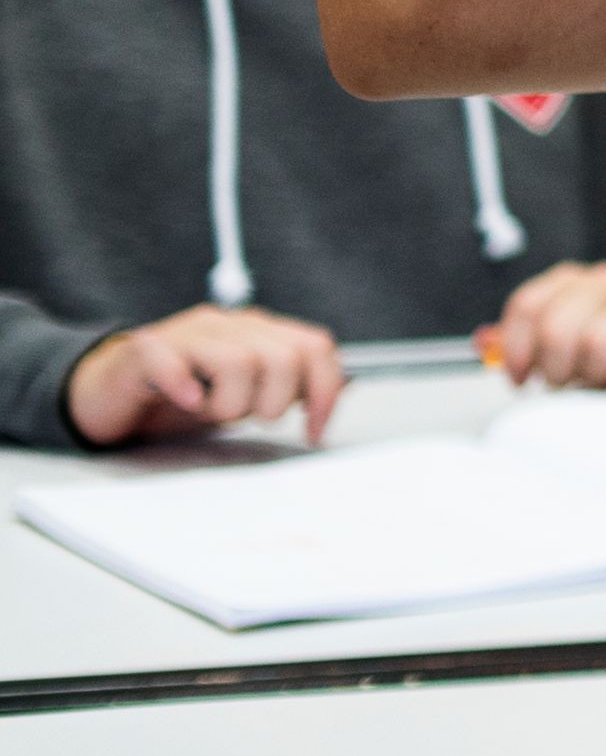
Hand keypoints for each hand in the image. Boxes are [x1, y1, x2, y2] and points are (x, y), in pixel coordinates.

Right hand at [65, 305, 345, 447]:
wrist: (111, 392)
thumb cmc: (181, 394)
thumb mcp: (245, 394)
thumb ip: (291, 386)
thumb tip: (342, 386)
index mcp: (258, 331)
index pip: (315, 346)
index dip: (324, 391)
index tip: (315, 430)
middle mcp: (227, 325)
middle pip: (283, 355)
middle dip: (274, 401)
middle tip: (247, 418)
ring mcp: (185, 333)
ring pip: (238, 360)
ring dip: (231, 403)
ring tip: (210, 411)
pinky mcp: (145, 350)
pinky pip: (174, 361)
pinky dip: (186, 387)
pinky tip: (187, 402)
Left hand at [486, 261, 605, 391]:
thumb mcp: (568, 332)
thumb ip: (525, 338)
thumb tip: (484, 343)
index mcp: (575, 281)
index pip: (529, 305)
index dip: (516, 349)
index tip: (519, 379)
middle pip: (559, 325)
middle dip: (554, 368)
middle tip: (562, 385)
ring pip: (599, 342)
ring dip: (591, 378)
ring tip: (597, 386)